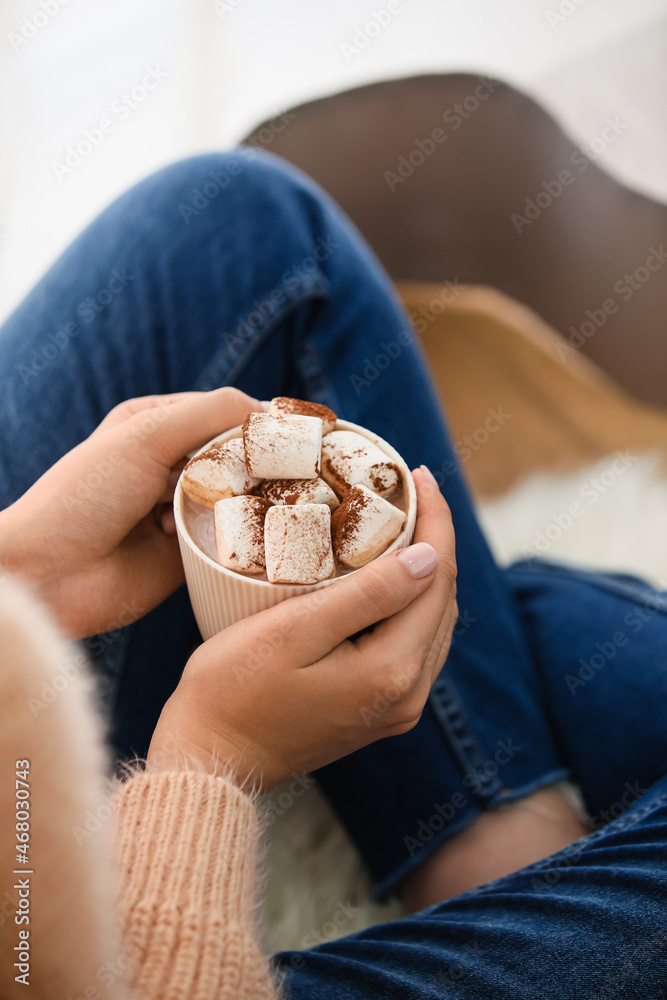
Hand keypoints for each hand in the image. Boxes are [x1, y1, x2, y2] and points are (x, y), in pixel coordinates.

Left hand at [0, 388, 261, 637]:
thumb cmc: (87, 495)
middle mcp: (172, 464)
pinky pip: (231, 541)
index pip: (226, 413)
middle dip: (250, 468)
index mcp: (157, 424)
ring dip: (236, 505)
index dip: (256, 424)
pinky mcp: (192, 554)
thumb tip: (272, 410)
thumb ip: (210, 414)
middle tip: (255, 479)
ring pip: (239, 499)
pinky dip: (230, 539)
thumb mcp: (146, 435)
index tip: (286, 437)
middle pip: (238, 458)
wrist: (50, 576)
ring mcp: (183, 511)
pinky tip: (208, 541)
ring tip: (217, 511)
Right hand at [147, 467, 456, 788]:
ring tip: (404, 522)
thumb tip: (430, 557)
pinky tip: (388, 577)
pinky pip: (411, 645)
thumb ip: (366, 596)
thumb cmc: (234, 689)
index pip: (435, 579)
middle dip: (434, 540)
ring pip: (430, 623)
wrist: (210, 758)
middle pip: (440, 600)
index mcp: (392, 672)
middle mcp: (407, 694)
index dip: (436, 521)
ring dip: (424, 571)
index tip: (418, 474)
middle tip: (411, 490)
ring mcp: (396, 707)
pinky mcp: (379, 711)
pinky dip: (407, 603)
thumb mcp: (293, 631)